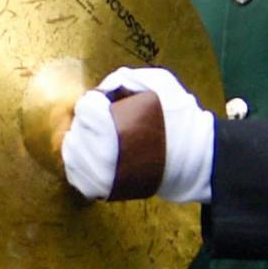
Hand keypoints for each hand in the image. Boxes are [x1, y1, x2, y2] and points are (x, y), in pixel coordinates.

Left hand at [65, 68, 212, 202]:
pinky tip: (93, 156)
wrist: (195, 158)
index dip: (96, 101)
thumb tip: (101, 89)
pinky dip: (80, 164)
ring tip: (98, 137)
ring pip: (72, 154)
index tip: (110, 104)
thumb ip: (123, 78)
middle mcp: (100, 154)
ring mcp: (100, 176)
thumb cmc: (178, 118)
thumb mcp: (159, 82)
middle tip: (106, 120)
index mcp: (108, 127)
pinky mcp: (103, 190)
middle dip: (88, 122)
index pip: (84, 108)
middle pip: (76, 130)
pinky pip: (76, 176)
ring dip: (81, 142)